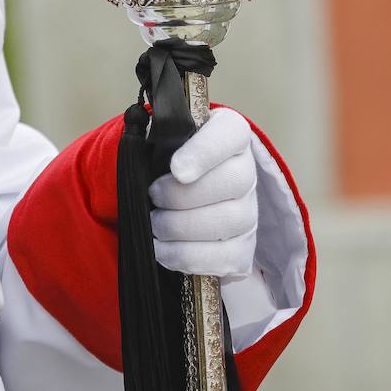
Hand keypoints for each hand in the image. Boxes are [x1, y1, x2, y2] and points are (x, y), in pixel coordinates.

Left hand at [149, 108, 257, 277]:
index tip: (176, 169)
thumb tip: (142, 154)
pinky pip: (223, 256)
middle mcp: (246, 172)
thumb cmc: (163, 167)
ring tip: (156, 224)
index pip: (231, 134)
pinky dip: (186, 255)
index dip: (205, 152)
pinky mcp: (242, 248)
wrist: (171, 202)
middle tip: (154, 197)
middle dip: (184, 195)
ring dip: (181, 226)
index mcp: (229, 135)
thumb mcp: (158, 145)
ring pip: (229, 220)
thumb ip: (155, 142)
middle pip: (234, 181)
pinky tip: (162, 249)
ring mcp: (248, 213)